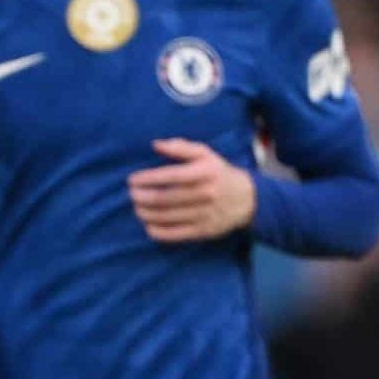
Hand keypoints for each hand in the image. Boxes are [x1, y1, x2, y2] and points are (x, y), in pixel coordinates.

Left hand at [127, 138, 256, 242]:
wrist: (247, 199)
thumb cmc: (218, 173)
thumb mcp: (205, 154)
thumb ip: (180, 147)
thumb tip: (155, 144)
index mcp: (205, 173)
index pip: (171, 176)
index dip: (148, 178)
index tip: (132, 180)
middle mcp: (206, 194)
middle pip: (166, 198)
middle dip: (143, 197)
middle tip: (131, 194)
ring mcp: (206, 215)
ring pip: (168, 217)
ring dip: (147, 213)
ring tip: (137, 207)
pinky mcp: (204, 231)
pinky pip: (176, 234)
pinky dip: (158, 231)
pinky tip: (148, 224)